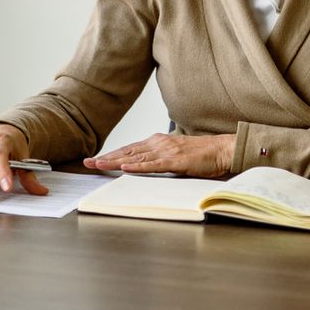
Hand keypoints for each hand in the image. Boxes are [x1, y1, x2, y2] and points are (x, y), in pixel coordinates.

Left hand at [83, 133, 234, 176]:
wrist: (222, 149)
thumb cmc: (200, 154)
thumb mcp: (174, 154)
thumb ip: (159, 158)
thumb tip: (144, 164)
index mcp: (157, 141)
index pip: (129, 149)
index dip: (111, 154)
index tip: (95, 159)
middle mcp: (158, 143)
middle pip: (127, 151)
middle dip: (106, 157)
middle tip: (87, 162)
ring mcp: (166, 151)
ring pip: (135, 157)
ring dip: (115, 161)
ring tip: (99, 164)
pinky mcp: (176, 161)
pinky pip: (153, 164)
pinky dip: (138, 166)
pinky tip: (125, 167)